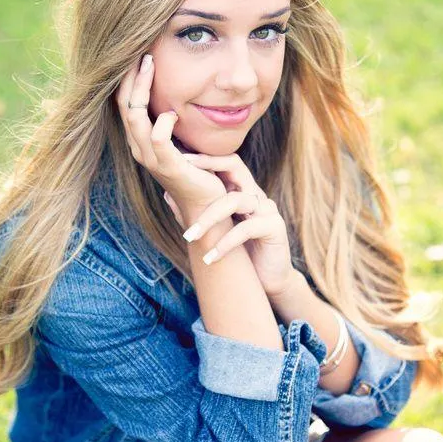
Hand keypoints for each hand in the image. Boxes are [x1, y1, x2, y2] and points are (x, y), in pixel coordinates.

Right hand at [115, 55, 225, 210]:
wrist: (207, 205)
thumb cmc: (198, 171)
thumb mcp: (182, 141)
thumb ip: (173, 122)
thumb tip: (175, 97)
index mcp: (140, 141)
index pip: (125, 104)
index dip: (128, 79)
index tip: (139, 54)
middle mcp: (139, 149)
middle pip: (124, 106)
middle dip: (130, 77)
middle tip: (141, 51)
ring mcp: (152, 159)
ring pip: (135, 117)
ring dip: (141, 88)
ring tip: (149, 65)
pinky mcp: (169, 167)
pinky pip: (158, 139)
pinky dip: (163, 122)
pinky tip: (173, 112)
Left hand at [166, 152, 295, 297]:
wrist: (266, 282)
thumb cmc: (240, 255)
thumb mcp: (214, 230)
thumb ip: (195, 212)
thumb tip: (167, 194)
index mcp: (243, 192)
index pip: (227, 163)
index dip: (206, 159)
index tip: (181, 160)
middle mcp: (256, 195)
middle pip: (235, 168)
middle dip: (207, 170)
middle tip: (183, 182)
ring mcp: (267, 209)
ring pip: (235, 200)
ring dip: (208, 219)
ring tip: (189, 237)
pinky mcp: (275, 228)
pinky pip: (246, 229)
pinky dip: (225, 243)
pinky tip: (210, 258)